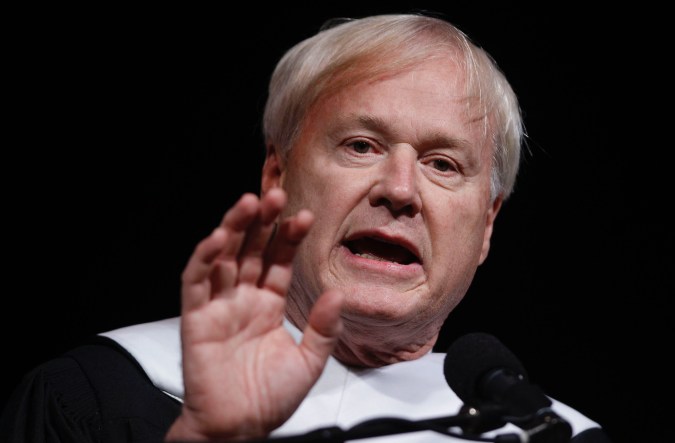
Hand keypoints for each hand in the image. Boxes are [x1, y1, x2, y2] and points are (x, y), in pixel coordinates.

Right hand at [166, 189, 342, 440]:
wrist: (238, 428)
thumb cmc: (269, 398)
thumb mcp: (309, 362)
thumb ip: (323, 328)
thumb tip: (339, 293)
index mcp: (268, 305)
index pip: (279, 261)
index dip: (289, 238)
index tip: (306, 217)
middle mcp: (243, 299)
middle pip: (252, 250)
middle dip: (263, 222)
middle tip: (276, 194)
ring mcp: (218, 306)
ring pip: (224, 257)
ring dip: (234, 228)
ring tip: (250, 202)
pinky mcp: (196, 319)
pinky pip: (196, 283)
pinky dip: (204, 259)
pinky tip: (218, 237)